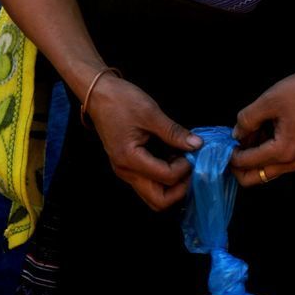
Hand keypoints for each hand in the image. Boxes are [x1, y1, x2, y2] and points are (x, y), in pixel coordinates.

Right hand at [88, 74, 202, 211]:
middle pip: (158, 201)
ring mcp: (125, 170)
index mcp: (130, 159)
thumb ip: (174, 132)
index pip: (165, 178)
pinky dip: (163, 177)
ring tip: (181, 162)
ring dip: (171, 185)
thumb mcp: (151, 113)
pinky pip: (148, 182)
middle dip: (179, 189)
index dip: (184, 168)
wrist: (98, 94)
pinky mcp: (127, 165)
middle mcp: (125, 171)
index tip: (191, 151)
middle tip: (190, 168)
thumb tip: (196, 144)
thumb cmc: (121, 100)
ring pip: (153, 195)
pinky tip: (172, 158)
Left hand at [230, 68, 294, 186]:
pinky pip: (277, 161)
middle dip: (238, 165)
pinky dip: (265, 152)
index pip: (246, 163)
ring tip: (246, 134)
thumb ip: (247, 119)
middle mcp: (292, 162)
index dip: (229, 154)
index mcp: (282, 151)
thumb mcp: (269, 101)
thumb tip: (236, 134)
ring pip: (266, 170)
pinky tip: (260, 132)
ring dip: (252, 158)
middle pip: (254, 178)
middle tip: (229, 146)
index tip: (220, 143)